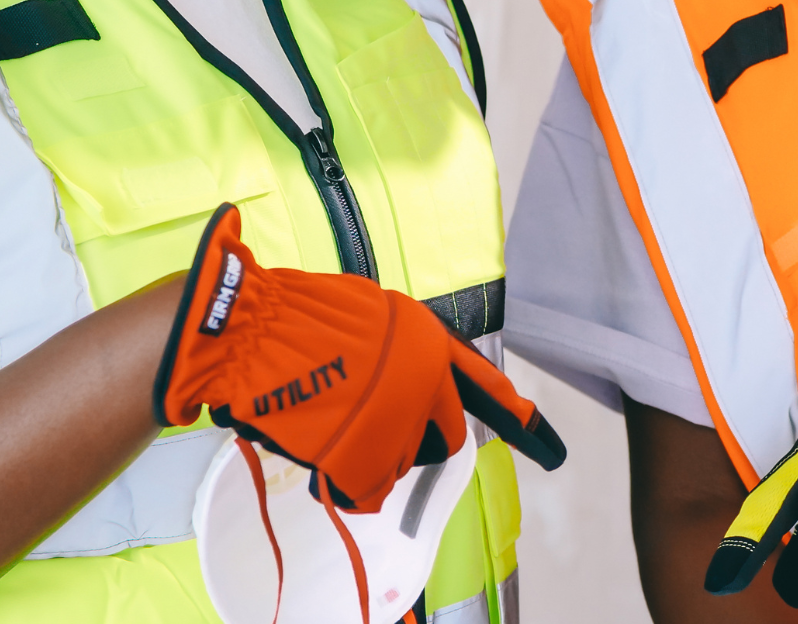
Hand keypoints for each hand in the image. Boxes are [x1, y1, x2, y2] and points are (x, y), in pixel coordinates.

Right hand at [152, 203, 566, 512]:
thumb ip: (405, 349)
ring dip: (373, 452)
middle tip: (371, 423)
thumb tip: (418, 381)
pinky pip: (368, 485)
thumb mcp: (372, 313)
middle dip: (413, 437)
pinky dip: (346, 479)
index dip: (516, 416)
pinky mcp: (364, 453)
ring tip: (333, 419)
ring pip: (402, 460)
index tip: (543, 442)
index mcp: (428, 341)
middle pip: (444, 437)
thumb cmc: (302, 315)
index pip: (484, 386)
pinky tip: (322, 450)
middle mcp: (425, 381)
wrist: (254, 331)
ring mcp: (397, 420)